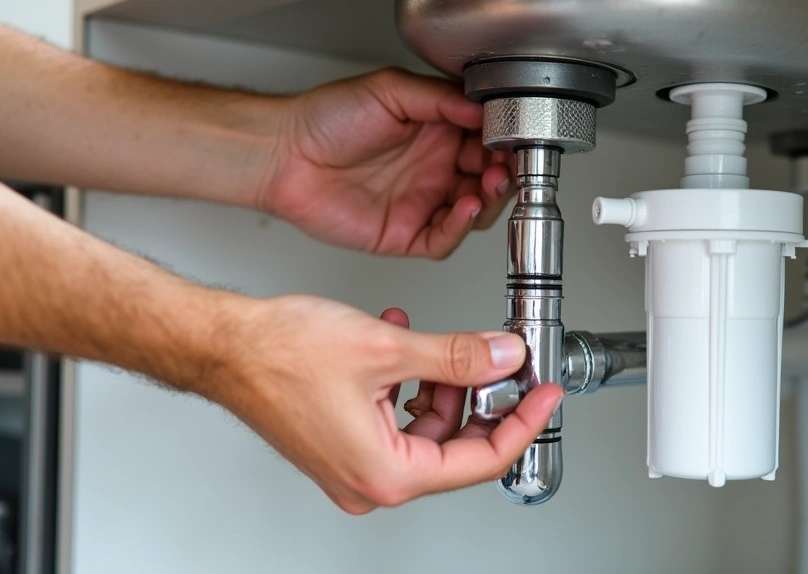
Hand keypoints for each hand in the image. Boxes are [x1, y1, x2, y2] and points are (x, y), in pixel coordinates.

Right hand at [218, 296, 561, 513]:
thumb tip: (503, 360)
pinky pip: (395, 419)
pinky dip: (408, 383)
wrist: (222, 347)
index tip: (544, 397)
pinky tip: (404, 345)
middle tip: (500, 361)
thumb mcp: (386, 348)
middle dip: (478, 397)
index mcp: (385, 472)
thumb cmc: (277, 355)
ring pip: (425, 428)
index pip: (480, 461)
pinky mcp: (341, 443)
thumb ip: (456, 357)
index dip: (521, 423)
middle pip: (454, 446)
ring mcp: (353, 464)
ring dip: (440, 383)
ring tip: (437, 344)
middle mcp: (368, 480)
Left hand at [258, 68, 514, 259]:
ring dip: (489, 201)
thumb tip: (481, 108)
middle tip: (507, 167)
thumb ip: (440, 98)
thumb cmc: (325, 119)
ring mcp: (422, 203)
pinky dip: (460, 228)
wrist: (284, 155)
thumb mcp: (390, 89)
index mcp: (437, 133)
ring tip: (490, 184)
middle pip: (489, 181)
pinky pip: (444, 239)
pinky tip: (465, 208)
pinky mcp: (405, 234)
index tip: (514, 141)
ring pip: (475, 213)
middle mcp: (434, 169)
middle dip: (504, 176)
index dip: (504, 144)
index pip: (487, 142)